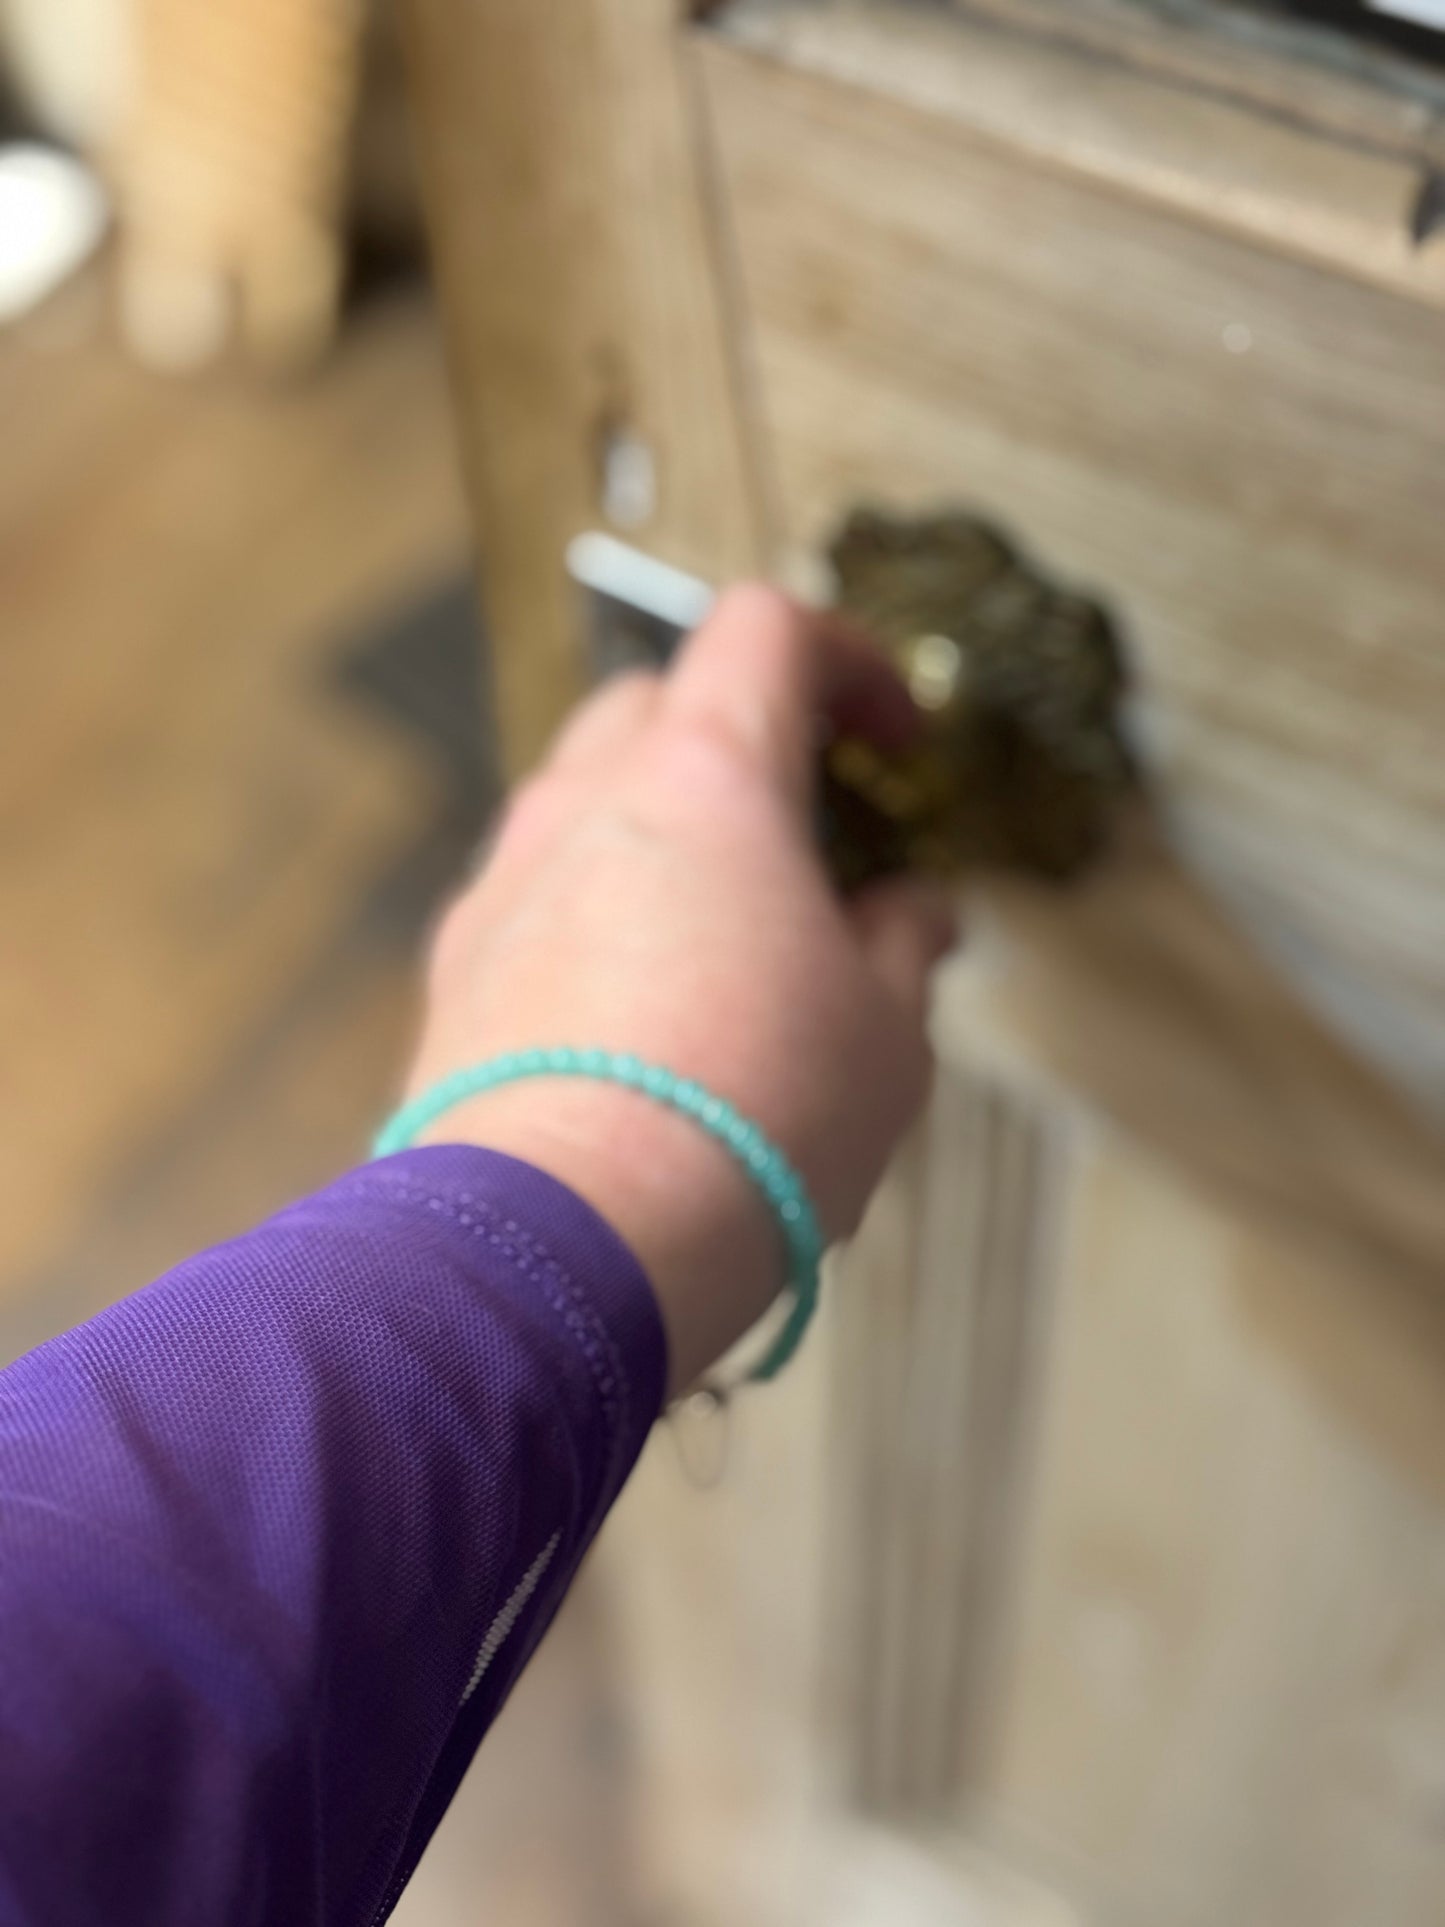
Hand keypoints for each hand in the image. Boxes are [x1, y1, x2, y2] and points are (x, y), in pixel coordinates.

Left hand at [406, 584, 957, 1392]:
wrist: (556, 1252)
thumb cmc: (752, 1125)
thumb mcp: (886, 1035)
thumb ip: (904, 942)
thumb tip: (910, 908)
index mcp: (703, 778)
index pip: (767, 630)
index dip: (848, 662)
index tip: (894, 745)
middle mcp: (582, 803)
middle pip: (658, 701)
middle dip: (743, 738)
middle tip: (811, 834)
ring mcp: (501, 885)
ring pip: (584, 801)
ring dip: (662, 831)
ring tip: (728, 937)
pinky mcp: (451, 974)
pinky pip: (535, 899)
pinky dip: (597, 914)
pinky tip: (643, 1014)